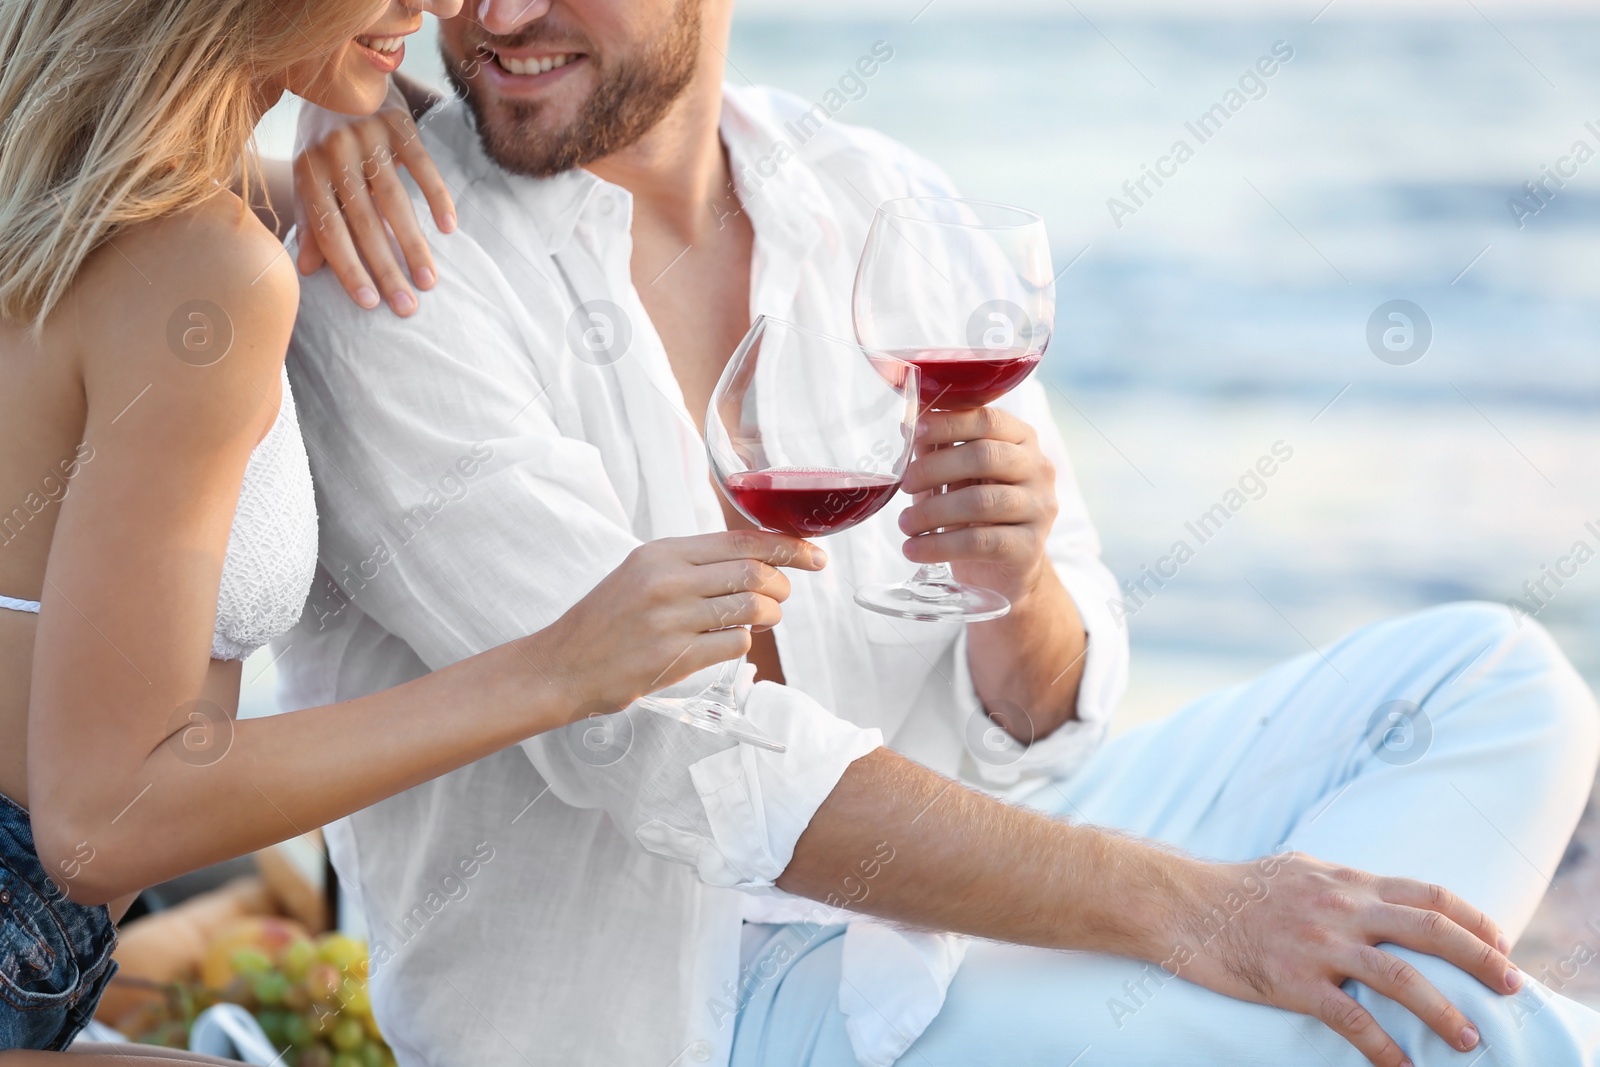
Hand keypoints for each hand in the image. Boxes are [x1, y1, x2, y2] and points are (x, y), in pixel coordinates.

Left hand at [292, 81, 456, 315]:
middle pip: (364, 223)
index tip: (370, 304)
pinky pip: (422, 165)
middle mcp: (335, 154)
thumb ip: (310, 219)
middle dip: (386, 268)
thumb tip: (309, 270)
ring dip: (414, 244)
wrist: (335, 66)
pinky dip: (437, 197)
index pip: (330, 229)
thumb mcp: (307, 174)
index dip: (348, 268)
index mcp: (309, 171)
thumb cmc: (321, 134)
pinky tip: (449, 229)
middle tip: (407, 307)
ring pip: (394, 201)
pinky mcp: (398, 123)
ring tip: (429, 281)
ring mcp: (368, 137)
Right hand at [538, 532, 826, 717]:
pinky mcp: (674, 658)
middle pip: (754, 573)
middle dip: (782, 585)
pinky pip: (735, 644)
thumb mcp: (642, 573)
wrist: (562, 665)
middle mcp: (668, 580)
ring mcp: (671, 620)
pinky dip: (744, 642)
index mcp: (662, 553)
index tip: (813, 554)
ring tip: (763, 619)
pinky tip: (729, 641)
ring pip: (751, 609)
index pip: (741, 540)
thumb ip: (692, 564)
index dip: (787, 546)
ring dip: (770, 616)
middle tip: (782, 595)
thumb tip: (756, 560)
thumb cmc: (606, 620)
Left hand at [898, 406, 1057, 602]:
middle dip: (936, 468)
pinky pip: (979, 542)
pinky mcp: (1029, 547)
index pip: (988, 420)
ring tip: (904, 524)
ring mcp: (1039, 508)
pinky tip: (914, 549)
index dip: (949, 423)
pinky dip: (939, 545)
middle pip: (985, 456)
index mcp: (1022, 440)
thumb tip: (908, 429)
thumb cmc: (979, 513)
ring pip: (980, 501)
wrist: (1005, 568)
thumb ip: (940, 451)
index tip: (914, 431)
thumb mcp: (959, 477)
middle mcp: (1038, 469)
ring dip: (932, 512)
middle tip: (905, 484)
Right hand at [1169, 852, 1519, 1066]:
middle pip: (1429, 930)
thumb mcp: (1298, 870)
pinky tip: (1402, 1066)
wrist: (1180, 904)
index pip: (1427, 895)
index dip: (1472, 919)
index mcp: (1345, 880)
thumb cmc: (1235, 888)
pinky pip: (1351, 1019)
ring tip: (1470, 1038)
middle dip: (1481, 959)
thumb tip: (1376, 897)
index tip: (1499, 942)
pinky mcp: (1293, 981)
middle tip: (1512, 986)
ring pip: (1401, 978)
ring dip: (1444, 1011)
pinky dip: (1383, 1047)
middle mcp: (1340, 907)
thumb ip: (1342, 884)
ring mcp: (1318, 944)